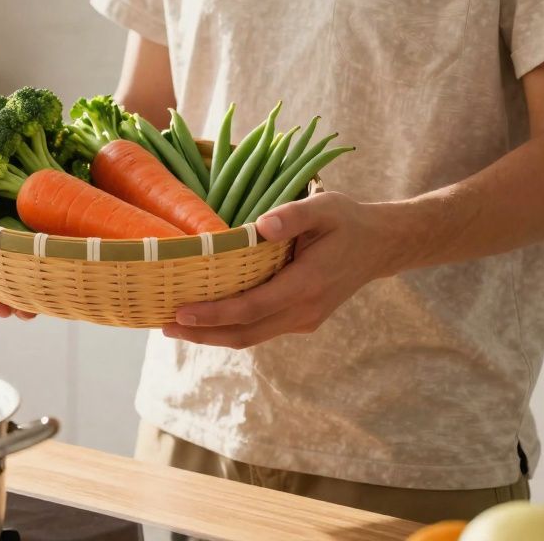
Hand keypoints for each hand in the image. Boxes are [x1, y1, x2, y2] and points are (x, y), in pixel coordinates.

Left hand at [164, 192, 397, 348]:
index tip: (180, 312)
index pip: (252, 307)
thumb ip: (293, 215)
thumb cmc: (346, 221)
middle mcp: (304, 310)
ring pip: (251, 336)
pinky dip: (231, 327)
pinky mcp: (300, 320)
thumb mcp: (324, 206)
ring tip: (175, 326)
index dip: (214, 314)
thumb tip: (261, 226)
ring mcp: (303, 319)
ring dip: (212, 335)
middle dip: (202, 333)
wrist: (379, 246)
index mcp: (307, 283)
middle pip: (245, 333)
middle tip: (163, 325)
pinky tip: (205, 318)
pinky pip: (260, 329)